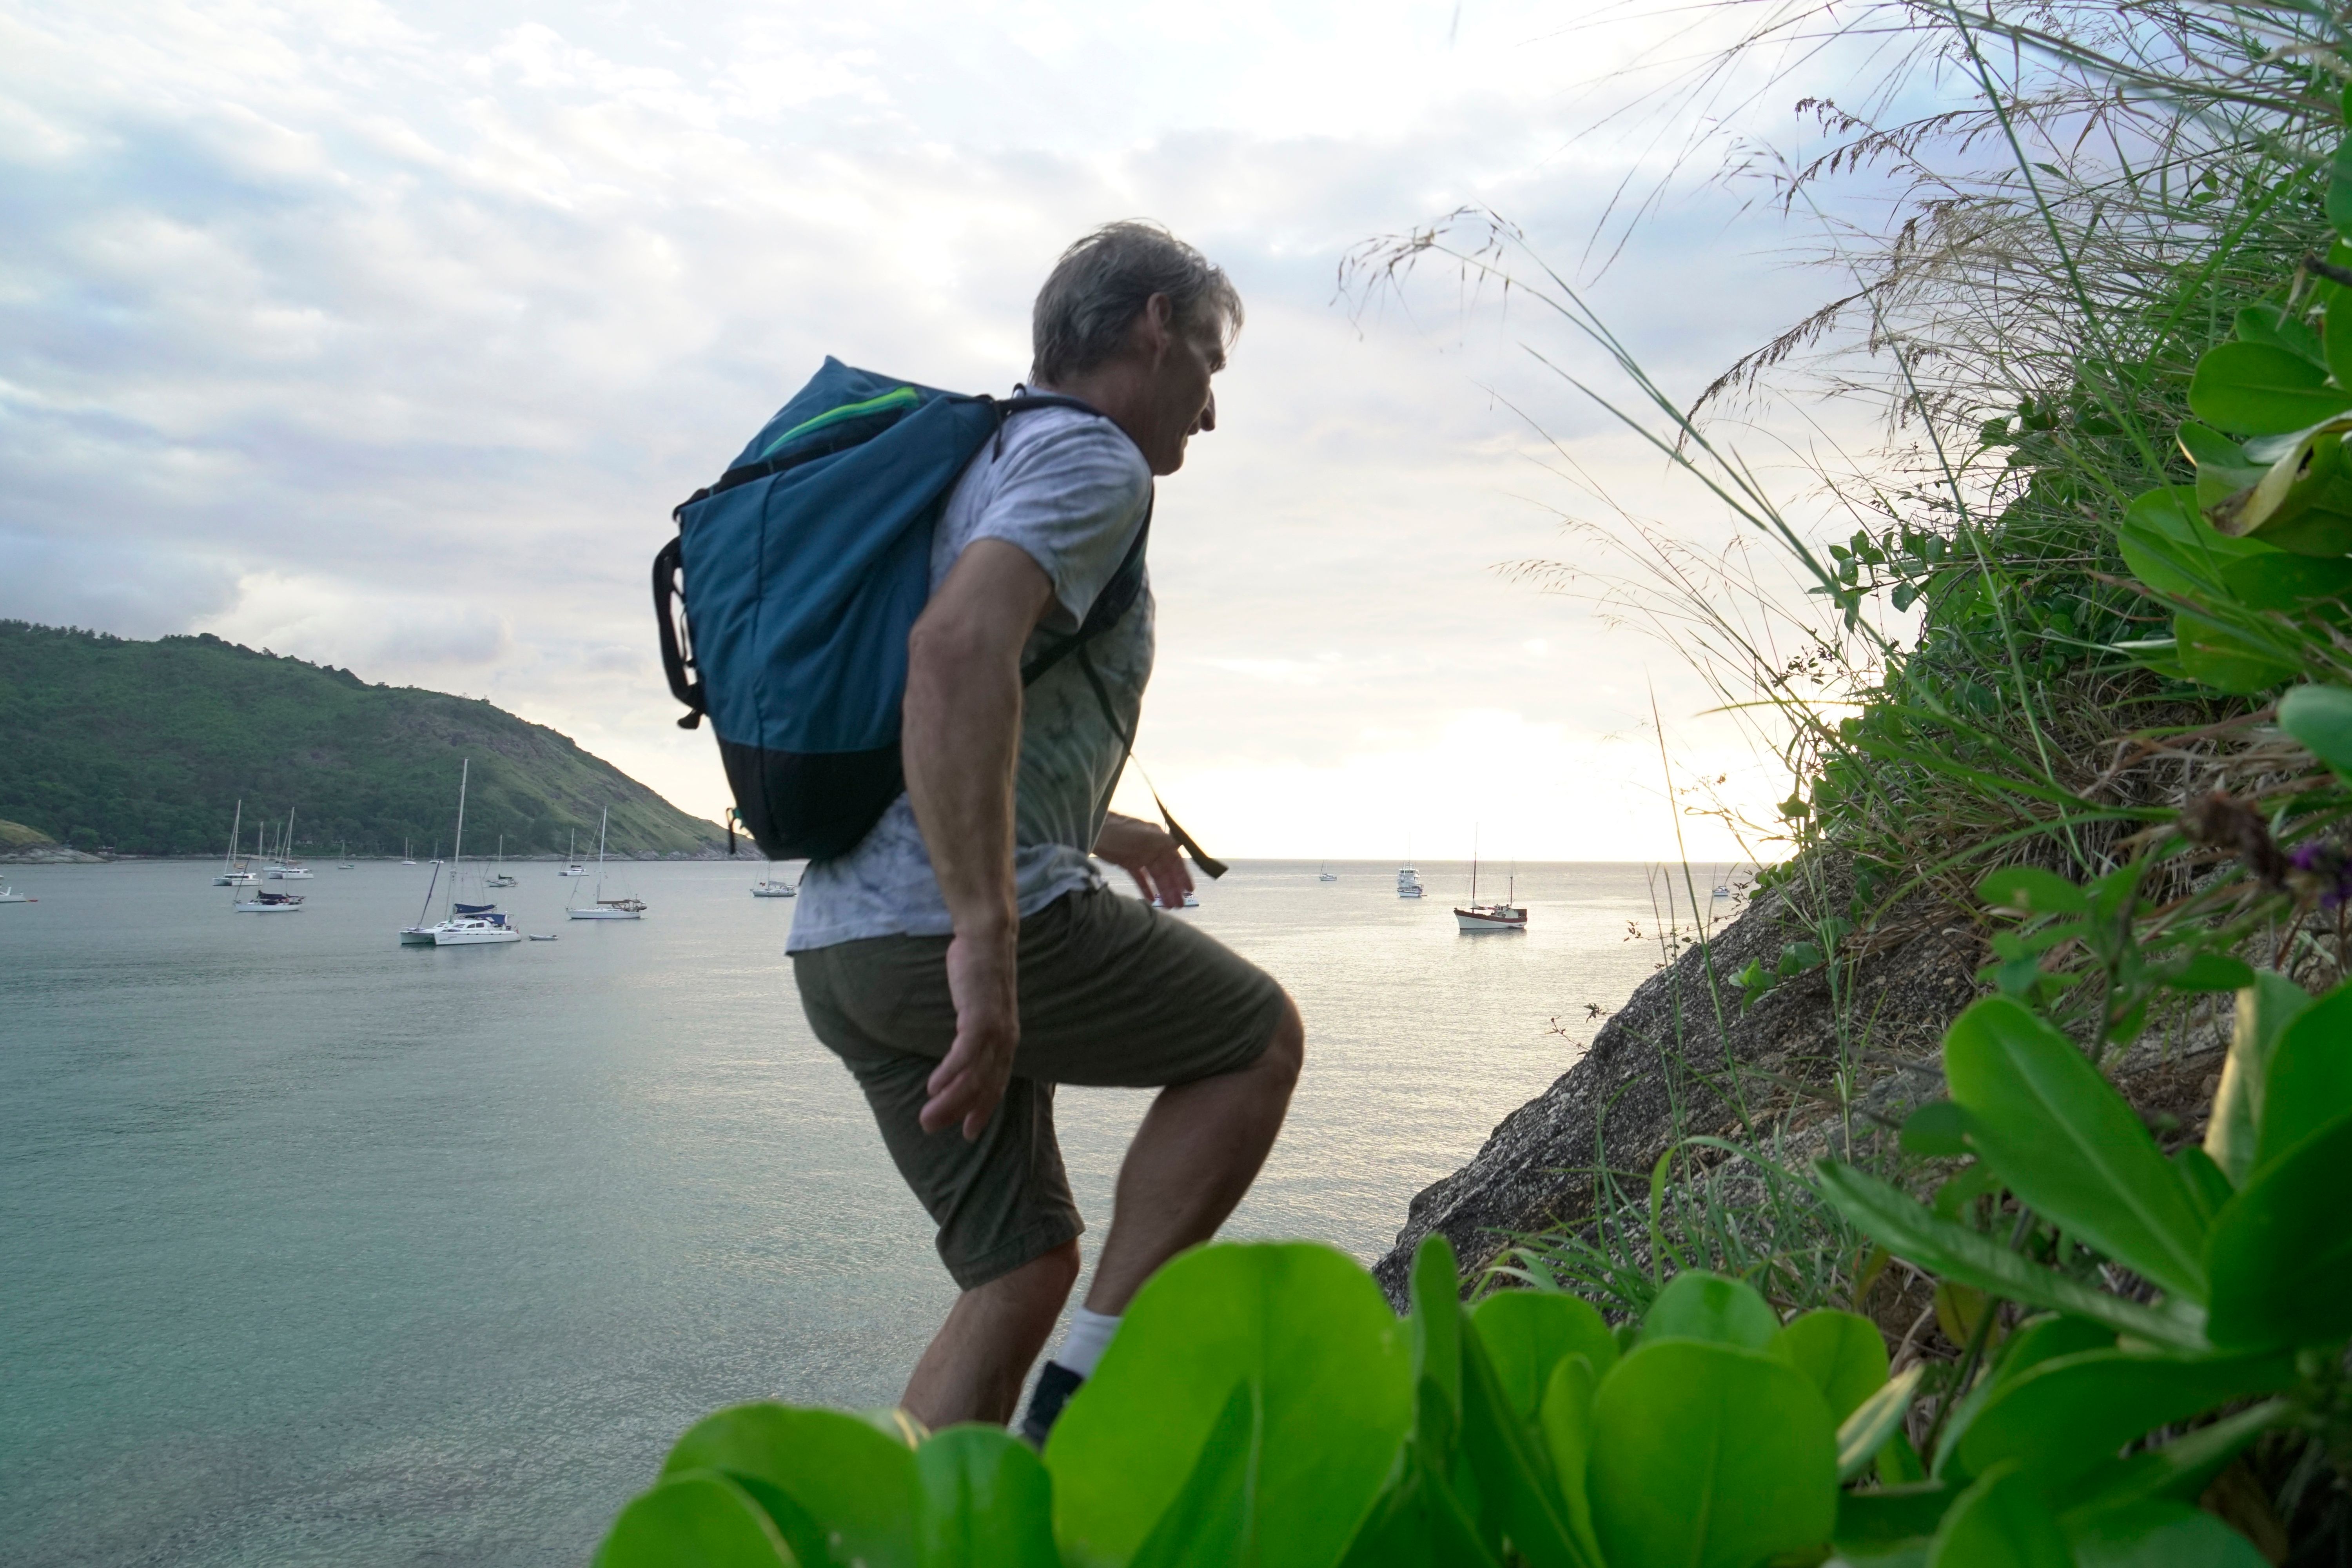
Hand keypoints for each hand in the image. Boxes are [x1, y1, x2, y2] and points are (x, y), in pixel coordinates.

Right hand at [922, 926, 1019, 1139]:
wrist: (987, 938)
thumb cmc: (979, 973)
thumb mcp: (980, 1009)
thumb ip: (974, 1031)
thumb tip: (960, 1052)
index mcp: (1006, 1041)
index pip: (996, 1085)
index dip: (983, 1110)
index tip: (968, 1133)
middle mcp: (1005, 1040)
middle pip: (984, 1087)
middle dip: (959, 1113)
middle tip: (932, 1129)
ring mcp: (994, 1029)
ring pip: (974, 1076)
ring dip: (949, 1100)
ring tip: (927, 1117)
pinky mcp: (980, 1016)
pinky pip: (965, 1054)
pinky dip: (950, 1073)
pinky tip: (933, 1087)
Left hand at [1094, 813, 1192, 908]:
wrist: (1095, 830)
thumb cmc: (1122, 832)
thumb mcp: (1145, 835)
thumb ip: (1164, 840)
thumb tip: (1181, 842)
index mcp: (1159, 841)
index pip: (1175, 860)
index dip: (1183, 875)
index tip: (1189, 891)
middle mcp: (1152, 849)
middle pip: (1166, 871)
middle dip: (1173, 888)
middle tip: (1179, 905)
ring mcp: (1140, 856)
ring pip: (1154, 876)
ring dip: (1162, 891)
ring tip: (1168, 906)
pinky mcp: (1127, 862)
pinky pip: (1140, 877)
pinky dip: (1145, 888)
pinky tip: (1150, 900)